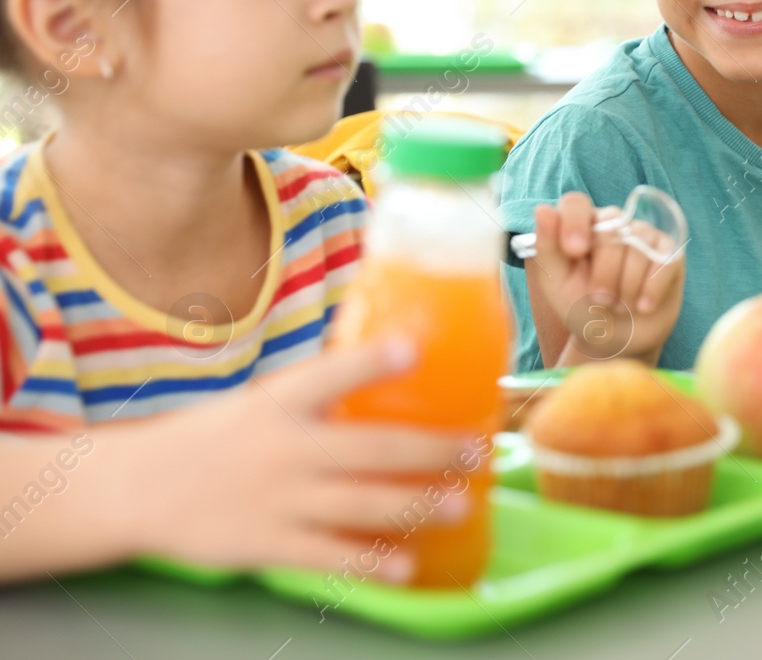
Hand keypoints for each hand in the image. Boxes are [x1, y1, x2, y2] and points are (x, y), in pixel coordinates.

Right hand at [115, 339, 480, 580]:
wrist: (134, 489)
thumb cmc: (214, 437)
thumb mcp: (260, 402)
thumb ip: (318, 392)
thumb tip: (395, 357)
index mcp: (279, 403)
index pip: (330, 373)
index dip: (372, 360)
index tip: (414, 346)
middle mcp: (284, 448)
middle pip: (369, 447)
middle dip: (430, 450)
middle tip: (476, 450)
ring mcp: (277, 499)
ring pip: (361, 503)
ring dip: (417, 505)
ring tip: (461, 505)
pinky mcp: (267, 543)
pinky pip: (330, 555)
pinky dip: (371, 563)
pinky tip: (408, 566)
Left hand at [527, 191, 684, 365]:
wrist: (616, 339)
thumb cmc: (582, 308)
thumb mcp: (556, 285)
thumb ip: (548, 248)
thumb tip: (543, 210)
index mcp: (581, 226)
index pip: (576, 203)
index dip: (575, 222)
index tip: (575, 250)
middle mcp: (614, 223)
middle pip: (610, 230)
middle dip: (604, 273)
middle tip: (599, 299)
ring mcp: (644, 236)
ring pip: (639, 246)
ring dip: (626, 285)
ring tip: (620, 305)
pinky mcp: (670, 254)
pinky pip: (665, 261)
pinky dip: (652, 288)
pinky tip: (643, 306)